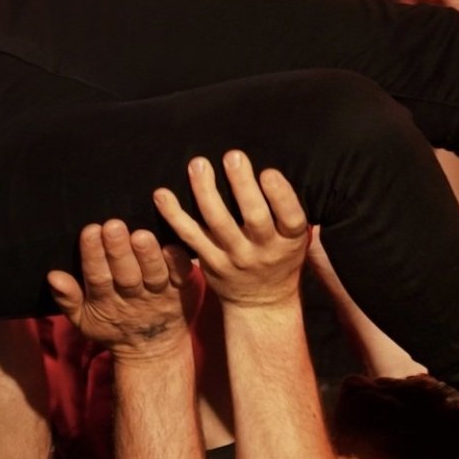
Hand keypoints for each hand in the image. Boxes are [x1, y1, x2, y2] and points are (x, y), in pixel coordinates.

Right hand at [47, 220, 192, 359]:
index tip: (90, 230)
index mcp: (106, 303)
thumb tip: (53, 276)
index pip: (97, 278)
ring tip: (141, 235)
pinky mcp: (182, 291)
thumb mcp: (83, 320)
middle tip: (113, 226)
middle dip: (119, 250)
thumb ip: (67, 298)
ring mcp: (159, 295)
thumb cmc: (113, 327)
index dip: (93, 255)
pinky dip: (178, 262)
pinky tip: (173, 245)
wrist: (153, 352)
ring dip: (148, 254)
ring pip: (154, 274)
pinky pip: (182, 277)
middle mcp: (133, 298)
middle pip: (125, 275)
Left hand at [155, 151, 309, 308]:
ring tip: (198, 165)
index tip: (268, 171)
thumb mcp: (296, 239)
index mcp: (290, 241)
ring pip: (218, 223)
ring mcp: (235, 257)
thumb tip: (280, 162)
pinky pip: (190, 236)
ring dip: (206, 192)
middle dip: (242, 186)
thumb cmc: (280, 257)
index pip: (291, 218)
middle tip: (232, 156)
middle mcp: (264, 250)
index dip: (281, 195)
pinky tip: (162, 195)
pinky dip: (174, 216)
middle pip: (254, 217)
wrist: (261, 302)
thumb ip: (288, 209)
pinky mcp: (209, 262)